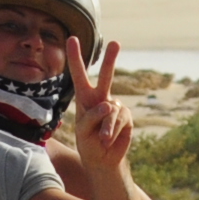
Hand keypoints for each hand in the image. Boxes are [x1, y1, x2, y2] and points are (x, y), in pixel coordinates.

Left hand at [66, 41, 134, 170]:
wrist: (103, 161)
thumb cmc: (88, 144)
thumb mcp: (83, 131)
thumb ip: (93, 117)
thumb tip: (110, 105)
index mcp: (85, 98)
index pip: (79, 75)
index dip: (75, 57)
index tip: (72, 38)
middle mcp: (101, 98)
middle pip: (105, 76)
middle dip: (110, 60)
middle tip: (115, 43)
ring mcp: (115, 106)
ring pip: (111, 109)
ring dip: (106, 127)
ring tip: (102, 140)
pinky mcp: (126, 117)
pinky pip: (119, 120)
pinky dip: (112, 131)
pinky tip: (108, 140)